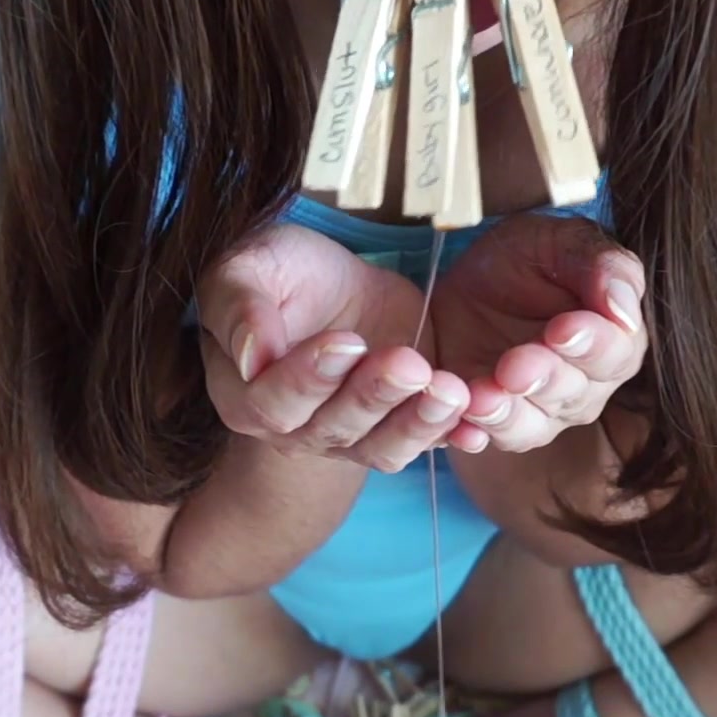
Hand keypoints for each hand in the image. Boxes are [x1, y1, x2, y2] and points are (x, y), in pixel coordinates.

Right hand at [197, 226, 470, 471]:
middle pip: (335, 428)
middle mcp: (296, 431)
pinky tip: (477, 423)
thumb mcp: (249, 269)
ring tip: (451, 391)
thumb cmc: (281, 275)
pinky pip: (426, 444)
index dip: (309, 379)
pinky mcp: (400, 427)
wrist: (337, 285)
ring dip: (419, 423)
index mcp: (246, 396)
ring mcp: (351, 438)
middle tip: (408, 363)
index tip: (346, 341)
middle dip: (375, 395)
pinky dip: (453, 435)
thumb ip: (239, 308)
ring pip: (384, 446)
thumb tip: (249, 355)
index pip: (272, 403)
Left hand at [431, 215, 647, 451]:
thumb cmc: (529, 258)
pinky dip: (471, 435)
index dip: (591, 344)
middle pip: (571, 395)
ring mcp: (539, 411)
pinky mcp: (492, 421)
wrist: (467, 280)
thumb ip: (601, 265)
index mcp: (612, 340)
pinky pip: (486, 438)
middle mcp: (583, 386)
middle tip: (513, 366)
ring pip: (530, 425)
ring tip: (481, 397)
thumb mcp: (561, 242)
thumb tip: (624, 307)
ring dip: (506, 415)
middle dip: (543, 379)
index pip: (614, 352)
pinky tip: (458, 427)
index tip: (563, 329)